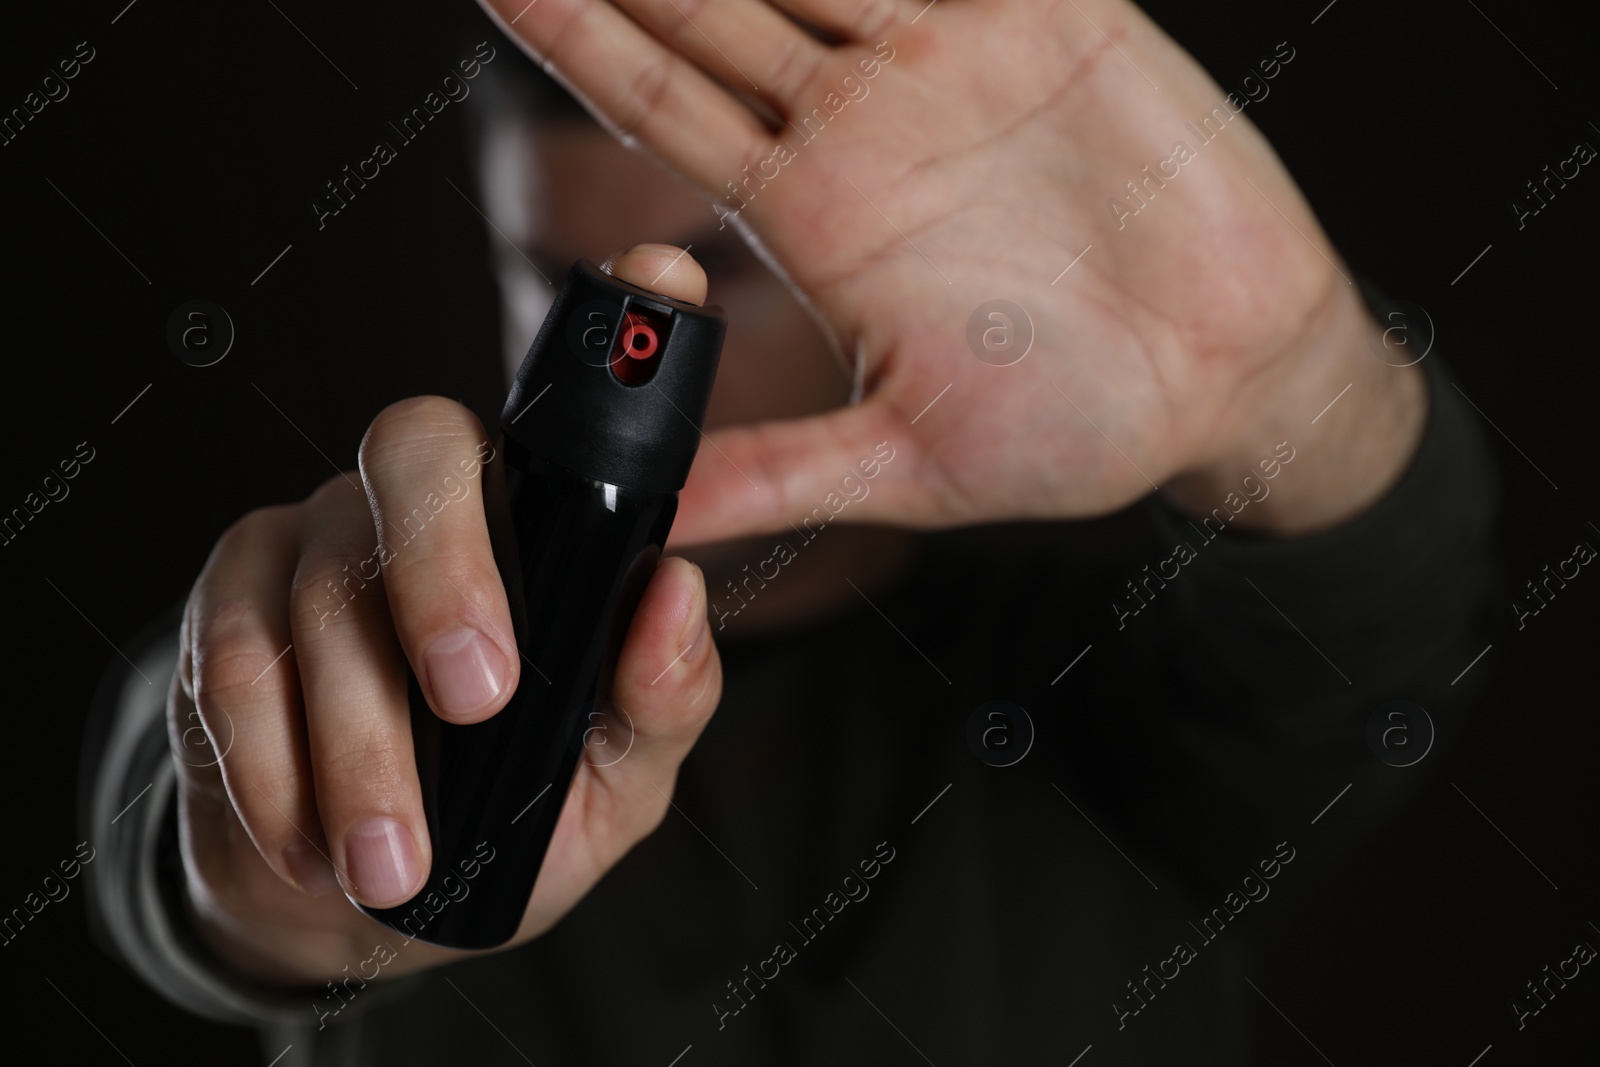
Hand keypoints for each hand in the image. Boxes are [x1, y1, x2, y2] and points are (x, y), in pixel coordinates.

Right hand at [171, 246, 722, 983]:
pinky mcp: (225, 607)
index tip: (666, 276)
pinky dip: (275, 761)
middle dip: (446, 573)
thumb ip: (661, 696)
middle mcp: (429, 501)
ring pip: (323, 586)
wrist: (370, 896)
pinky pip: (231, 660)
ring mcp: (316, 539)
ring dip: (360, 739)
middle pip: (416, 452)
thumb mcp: (617, 774)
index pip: (567, 408)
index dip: (617, 326)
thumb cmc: (517, 815)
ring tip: (398, 861)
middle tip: (480, 697)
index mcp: (537, 522)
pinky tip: (312, 840)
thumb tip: (676, 596)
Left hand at [481, 0, 1423, 539]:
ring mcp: (947, 61)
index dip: (581, 37)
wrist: (1228, 379)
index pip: (664, 105)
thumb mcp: (907, 464)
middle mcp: (860, 124)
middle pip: (711, 3)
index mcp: (814, 215)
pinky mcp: (1045, 17)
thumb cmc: (1075, 430)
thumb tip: (651, 523)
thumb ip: (774, 477)